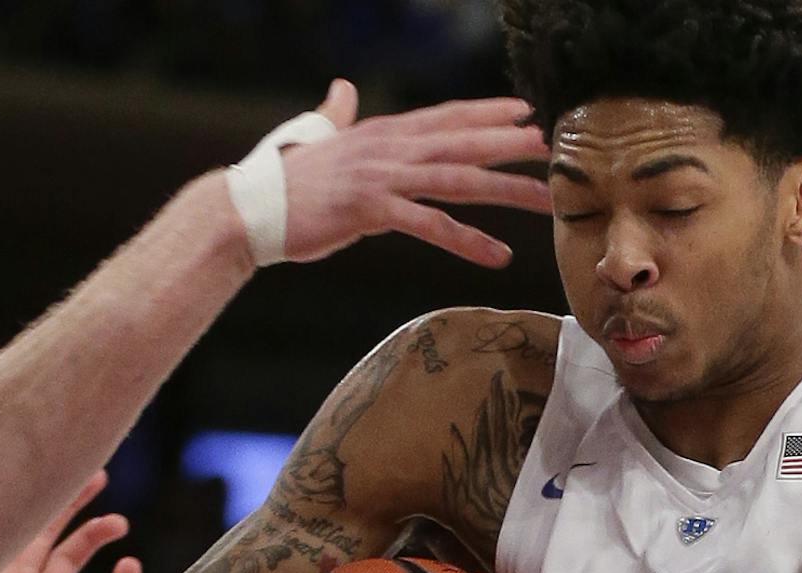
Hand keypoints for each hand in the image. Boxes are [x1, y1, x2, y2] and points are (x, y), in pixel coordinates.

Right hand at [279, 80, 551, 268]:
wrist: (249, 208)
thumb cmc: (284, 181)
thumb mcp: (319, 140)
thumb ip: (337, 114)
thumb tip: (342, 88)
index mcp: (381, 133)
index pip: (445, 117)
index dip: (486, 112)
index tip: (524, 111)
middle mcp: (388, 148)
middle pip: (462, 142)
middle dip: (510, 143)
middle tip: (552, 147)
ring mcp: (381, 178)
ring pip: (457, 180)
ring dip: (505, 190)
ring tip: (545, 201)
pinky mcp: (371, 211)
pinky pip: (430, 226)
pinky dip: (467, 240)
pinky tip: (497, 256)